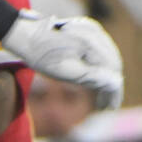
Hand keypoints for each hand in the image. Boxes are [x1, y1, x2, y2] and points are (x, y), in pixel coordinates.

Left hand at [1, 10, 123, 106]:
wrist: (24, 34)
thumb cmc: (41, 54)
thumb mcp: (63, 71)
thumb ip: (91, 77)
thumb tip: (116, 83)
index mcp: (91, 42)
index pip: (112, 70)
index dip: (113, 92)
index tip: (109, 110)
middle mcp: (95, 33)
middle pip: (113, 63)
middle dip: (111, 86)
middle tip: (104, 108)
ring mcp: (92, 30)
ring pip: (108, 58)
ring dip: (106, 78)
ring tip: (100, 100)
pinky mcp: (87, 31)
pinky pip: (101, 52)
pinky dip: (99, 68)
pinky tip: (95, 84)